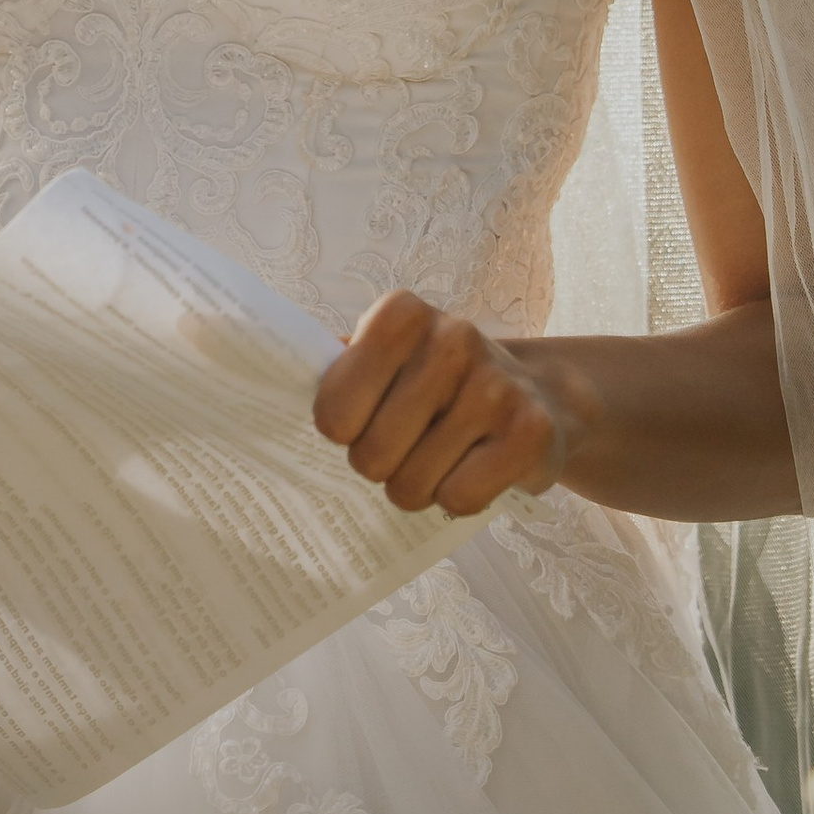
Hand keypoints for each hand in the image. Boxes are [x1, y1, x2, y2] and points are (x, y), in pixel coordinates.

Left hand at [313, 296, 561, 517]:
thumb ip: (334, 368)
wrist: (538, 394)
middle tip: (401, 450)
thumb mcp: (386, 359)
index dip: (340, 430)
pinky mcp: (530, 432)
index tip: (359, 422)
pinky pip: (459, 498)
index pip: (331, 408)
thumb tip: (275, 381)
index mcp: (401, 314)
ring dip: (416, 487)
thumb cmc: (438, 383)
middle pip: (370, 454)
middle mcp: (453, 337)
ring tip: (437, 460)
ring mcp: (496, 385)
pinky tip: (473, 469)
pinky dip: (458, 499)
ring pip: (412, 484)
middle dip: (379, 467)